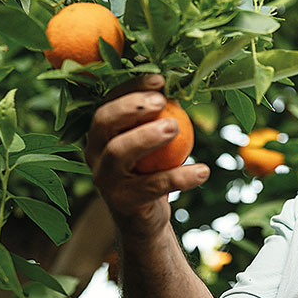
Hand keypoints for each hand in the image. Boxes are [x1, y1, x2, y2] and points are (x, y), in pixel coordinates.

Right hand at [85, 74, 208, 238]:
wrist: (143, 218)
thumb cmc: (150, 170)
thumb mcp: (152, 141)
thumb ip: (160, 116)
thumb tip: (182, 82)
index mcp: (100, 133)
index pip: (109, 101)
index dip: (131, 87)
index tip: (159, 79)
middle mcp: (94, 153)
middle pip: (103, 122)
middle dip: (131, 107)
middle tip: (162, 102)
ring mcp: (104, 179)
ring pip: (119, 153)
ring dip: (147, 136)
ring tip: (176, 127)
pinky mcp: (122, 202)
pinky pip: (152, 186)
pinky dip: (180, 177)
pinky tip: (203, 170)